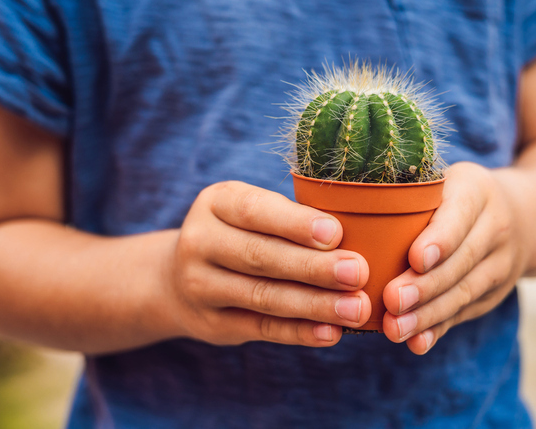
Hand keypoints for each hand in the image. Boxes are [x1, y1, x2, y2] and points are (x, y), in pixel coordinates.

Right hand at [164, 181, 371, 346]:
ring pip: (263, 296)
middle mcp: (200, 242)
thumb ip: (291, 219)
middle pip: (261, 256)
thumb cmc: (240, 233)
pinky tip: (331, 332)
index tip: (336, 233)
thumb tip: (357, 236)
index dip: (295, 223)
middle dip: (314, 266)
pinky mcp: (213, 324)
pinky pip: (262, 328)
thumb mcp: (252, 211)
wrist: (177, 276)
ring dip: (315, 304)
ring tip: (356, 308)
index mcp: (216, 203)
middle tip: (358, 272)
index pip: (255, 211)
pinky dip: (299, 332)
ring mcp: (200, 286)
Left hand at [381, 162, 531, 353]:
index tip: (415, 259)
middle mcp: (496, 227)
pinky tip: (416, 342)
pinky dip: (439, 329)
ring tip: (395, 328)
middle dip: (425, 286)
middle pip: (460, 262)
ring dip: (427, 314)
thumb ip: (411, 196)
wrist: (524, 217)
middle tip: (392, 300)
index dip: (439, 240)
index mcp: (476, 191)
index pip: (459, 216)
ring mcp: (501, 264)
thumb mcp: (444, 180)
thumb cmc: (457, 195)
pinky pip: (465, 313)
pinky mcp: (495, 294)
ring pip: (463, 292)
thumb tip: (356, 218)